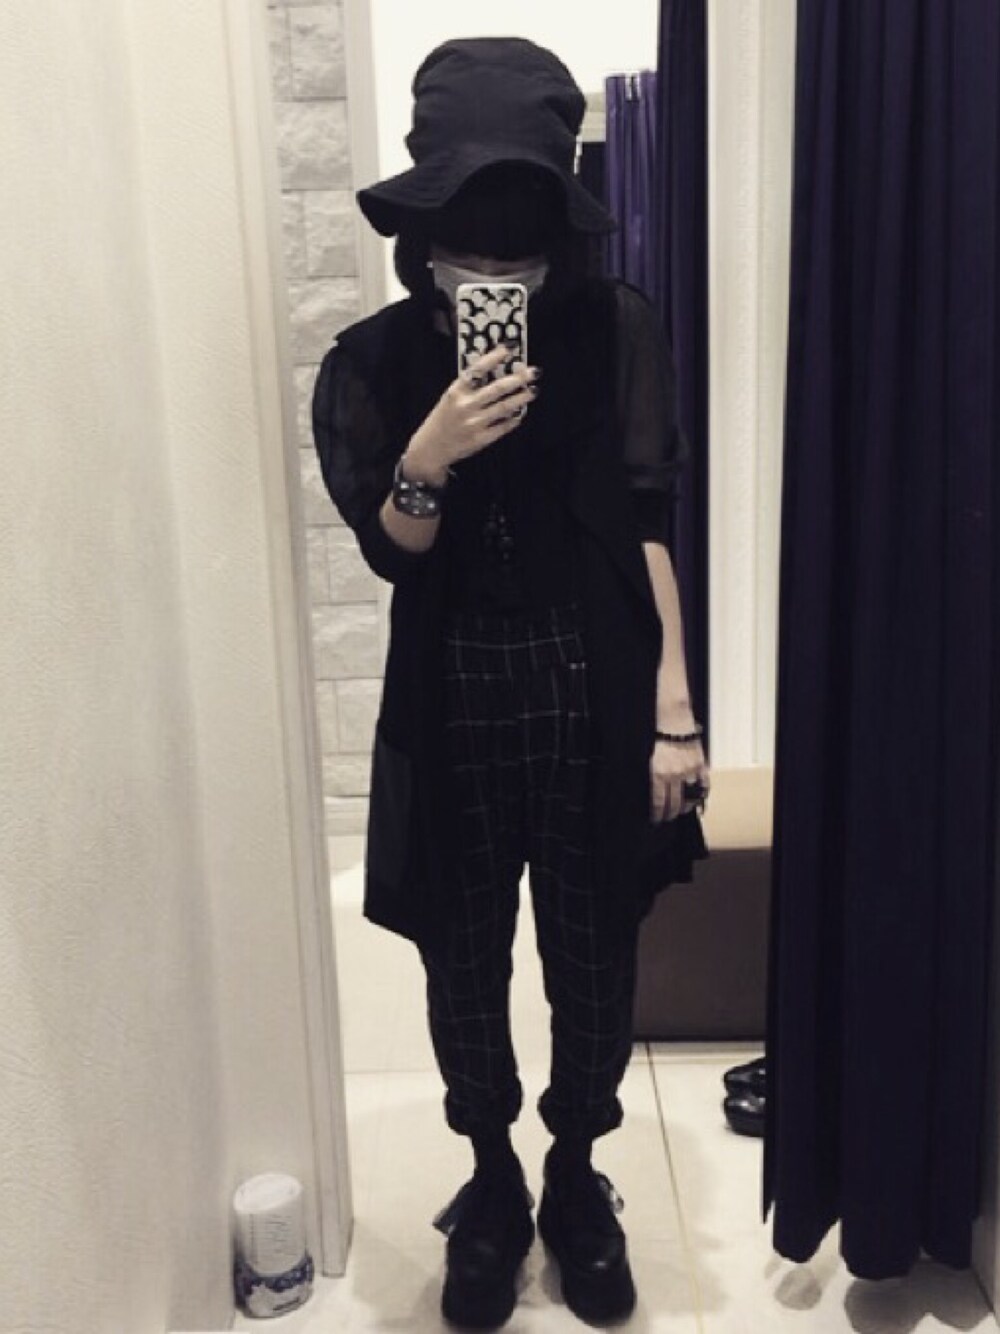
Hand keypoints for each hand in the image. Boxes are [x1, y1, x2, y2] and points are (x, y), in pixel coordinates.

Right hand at [403, 343, 538, 482]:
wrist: (431, 448)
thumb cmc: (443, 419)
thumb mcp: (450, 397)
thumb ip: (469, 385)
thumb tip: (494, 370)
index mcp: (456, 391)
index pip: (477, 369)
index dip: (495, 357)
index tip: (510, 347)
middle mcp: (466, 406)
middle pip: (497, 389)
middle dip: (518, 379)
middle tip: (533, 372)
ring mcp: (474, 424)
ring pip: (504, 407)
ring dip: (521, 398)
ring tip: (533, 390)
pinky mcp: (481, 439)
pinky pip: (503, 427)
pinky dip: (514, 419)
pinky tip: (521, 412)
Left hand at [650, 737, 709, 821]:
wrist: (675, 725)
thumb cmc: (661, 742)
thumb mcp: (651, 762)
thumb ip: (655, 779)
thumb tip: (657, 797)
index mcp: (659, 774)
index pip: (659, 801)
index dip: (657, 814)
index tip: (656, 820)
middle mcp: (674, 775)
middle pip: (674, 803)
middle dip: (670, 814)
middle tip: (667, 818)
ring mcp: (689, 771)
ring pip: (690, 798)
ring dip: (685, 808)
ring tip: (681, 811)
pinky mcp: (701, 766)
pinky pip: (704, 786)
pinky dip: (702, 796)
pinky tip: (698, 802)